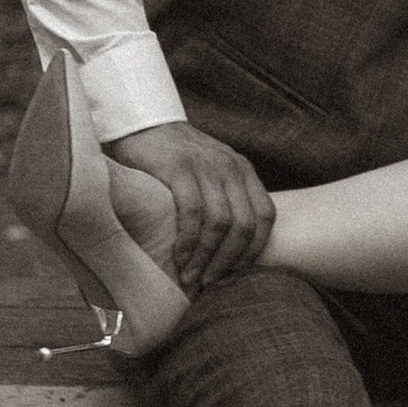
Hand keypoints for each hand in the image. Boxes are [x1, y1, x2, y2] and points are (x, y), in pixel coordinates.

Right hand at [104, 121, 273, 292]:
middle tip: (211, 282)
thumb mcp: (210, 172)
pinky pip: (193, 214)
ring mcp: (206, 167)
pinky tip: (179, 257)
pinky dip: (188, 242)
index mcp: (243, 170)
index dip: (254, 251)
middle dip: (230, 261)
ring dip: (207, 257)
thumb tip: (230, 250)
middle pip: (245, 226)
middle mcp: (230, 167)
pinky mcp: (180, 168)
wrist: (142, 123)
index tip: (234, 274)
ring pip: (221, 224)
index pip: (265, 217)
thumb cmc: (174, 159)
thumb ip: (224, 199)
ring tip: (191, 277)